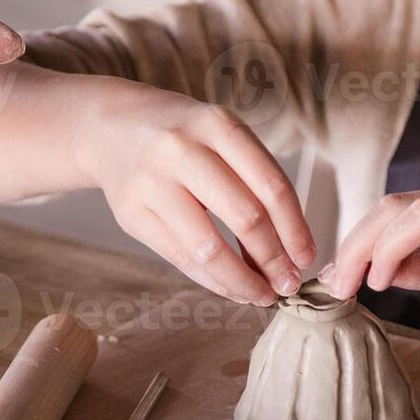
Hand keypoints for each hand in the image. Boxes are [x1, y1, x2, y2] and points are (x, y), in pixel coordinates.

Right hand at [82, 79, 315, 305]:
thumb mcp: (222, 136)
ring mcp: (151, 183)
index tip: (307, 258)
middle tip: (289, 284)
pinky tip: (232, 288)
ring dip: (243, 281)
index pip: (271, 186)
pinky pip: (181, 259)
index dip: (295, 229)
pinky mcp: (130, 214)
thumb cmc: (185, 138)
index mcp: (217, 125)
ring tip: (261, 295)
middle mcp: (182, 150)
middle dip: (274, 260)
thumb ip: (254, 181)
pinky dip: (213, 281)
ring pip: (209, 248)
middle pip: (245, 218)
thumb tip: (289, 252)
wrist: (112, 127)